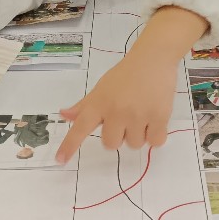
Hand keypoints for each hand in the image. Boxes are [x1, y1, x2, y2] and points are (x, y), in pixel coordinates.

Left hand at [54, 5, 208, 163]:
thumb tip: (64, 116)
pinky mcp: (159, 117)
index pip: (80, 127)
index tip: (60, 160)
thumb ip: (84, 106)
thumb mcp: (101, 88)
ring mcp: (137, 115)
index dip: (69, 145)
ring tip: (142, 114)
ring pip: (134, 145)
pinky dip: (155, 135)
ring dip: (138, 135)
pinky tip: (154, 119)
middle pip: (111, 144)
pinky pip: (155, 142)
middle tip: (126, 118)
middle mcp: (116, 111)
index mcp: (99, 103)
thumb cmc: (125, 74)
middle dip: (119, 135)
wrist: (153, 59)